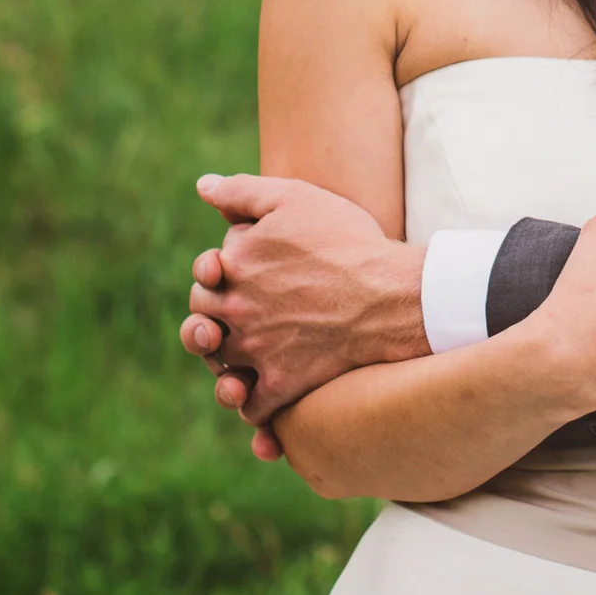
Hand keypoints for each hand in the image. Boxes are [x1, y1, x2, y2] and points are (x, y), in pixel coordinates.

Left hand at [178, 174, 425, 431]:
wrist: (392, 293)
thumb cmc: (347, 241)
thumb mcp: (294, 198)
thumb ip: (242, 191)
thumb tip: (203, 186)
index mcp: (233, 264)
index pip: (204, 276)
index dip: (215, 276)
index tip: (239, 277)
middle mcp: (236, 309)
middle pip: (203, 319)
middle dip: (212, 318)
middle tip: (238, 318)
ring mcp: (257, 350)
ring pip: (220, 365)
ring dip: (224, 364)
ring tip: (240, 360)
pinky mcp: (283, 385)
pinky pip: (253, 408)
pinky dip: (253, 406)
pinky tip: (264, 395)